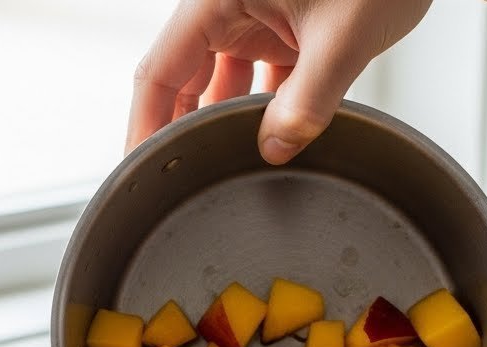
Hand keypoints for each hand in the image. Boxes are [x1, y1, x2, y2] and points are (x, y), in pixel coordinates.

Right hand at [126, 0, 432, 163]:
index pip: (159, 70)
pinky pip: (258, 80)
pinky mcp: (286, 29)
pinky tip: (269, 147)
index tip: (141, 174)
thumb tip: (274, 150)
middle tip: (177, 188)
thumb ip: (309, 99)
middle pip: (182, 79)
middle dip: (179, 133)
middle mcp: (229, 3)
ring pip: (220, 83)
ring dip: (223, 126)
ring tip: (220, 175)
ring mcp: (257, 16)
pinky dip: (261, 113)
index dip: (145, 127)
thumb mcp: (346, 35)